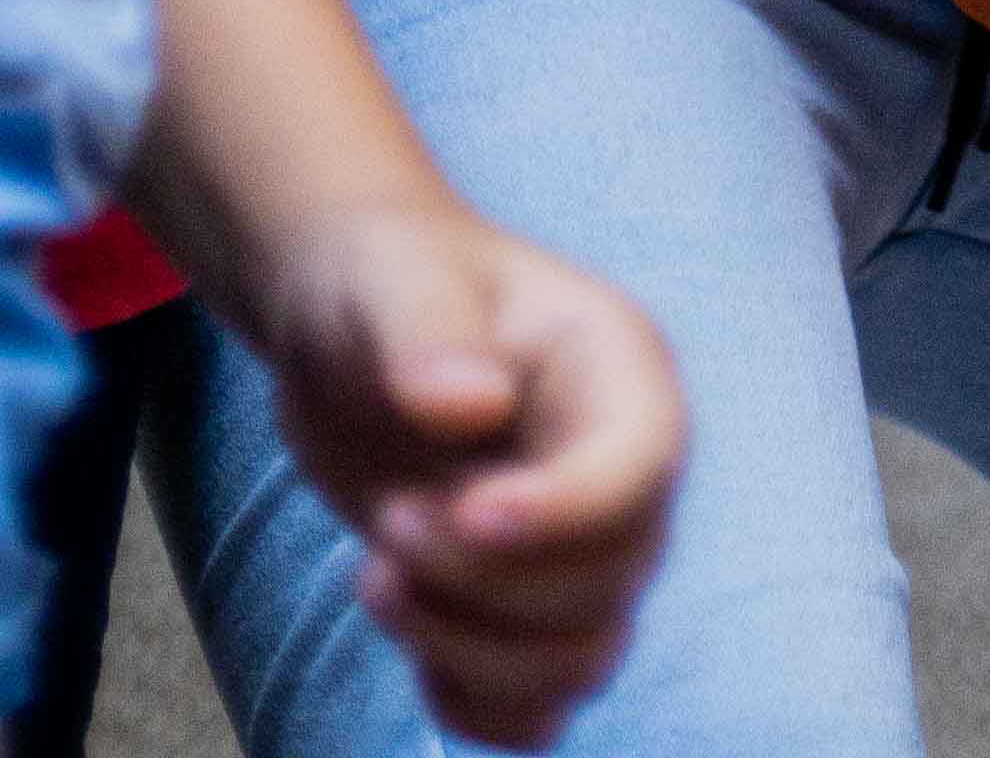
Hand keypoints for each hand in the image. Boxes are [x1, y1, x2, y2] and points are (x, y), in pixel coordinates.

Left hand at [253, 192, 684, 748]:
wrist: (352, 335)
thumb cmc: (384, 284)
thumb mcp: (391, 279)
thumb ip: (428, 330)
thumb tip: (471, 408)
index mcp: (619, 369)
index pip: (637, 472)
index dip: (565, 514)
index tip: (467, 512)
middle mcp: (622, 468)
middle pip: (606, 583)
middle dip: (484, 582)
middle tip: (387, 520)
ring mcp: (585, 549)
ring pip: (580, 660)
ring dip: (470, 650)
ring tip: (374, 576)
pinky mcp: (533, 612)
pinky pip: (541, 709)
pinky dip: (476, 708)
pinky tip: (410, 638)